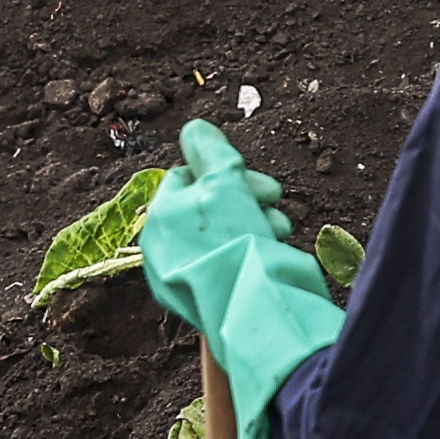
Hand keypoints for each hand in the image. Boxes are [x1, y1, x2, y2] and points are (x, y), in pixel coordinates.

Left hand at [135, 122, 346, 438]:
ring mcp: (184, 281)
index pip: (190, 178)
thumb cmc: (238, 241)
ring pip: (225, 236)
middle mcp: (163, 253)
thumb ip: (210, 153)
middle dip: (248, 201)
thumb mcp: (225, 184)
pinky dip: (254, 254)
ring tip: (281, 234)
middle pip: (209, 207)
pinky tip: (274, 257)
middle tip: (275, 206)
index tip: (262, 186)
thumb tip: (194, 129)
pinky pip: (232, 263)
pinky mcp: (209, 301)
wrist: (257, 308)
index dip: (230, 174)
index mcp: (158, 222)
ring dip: (257, 225)